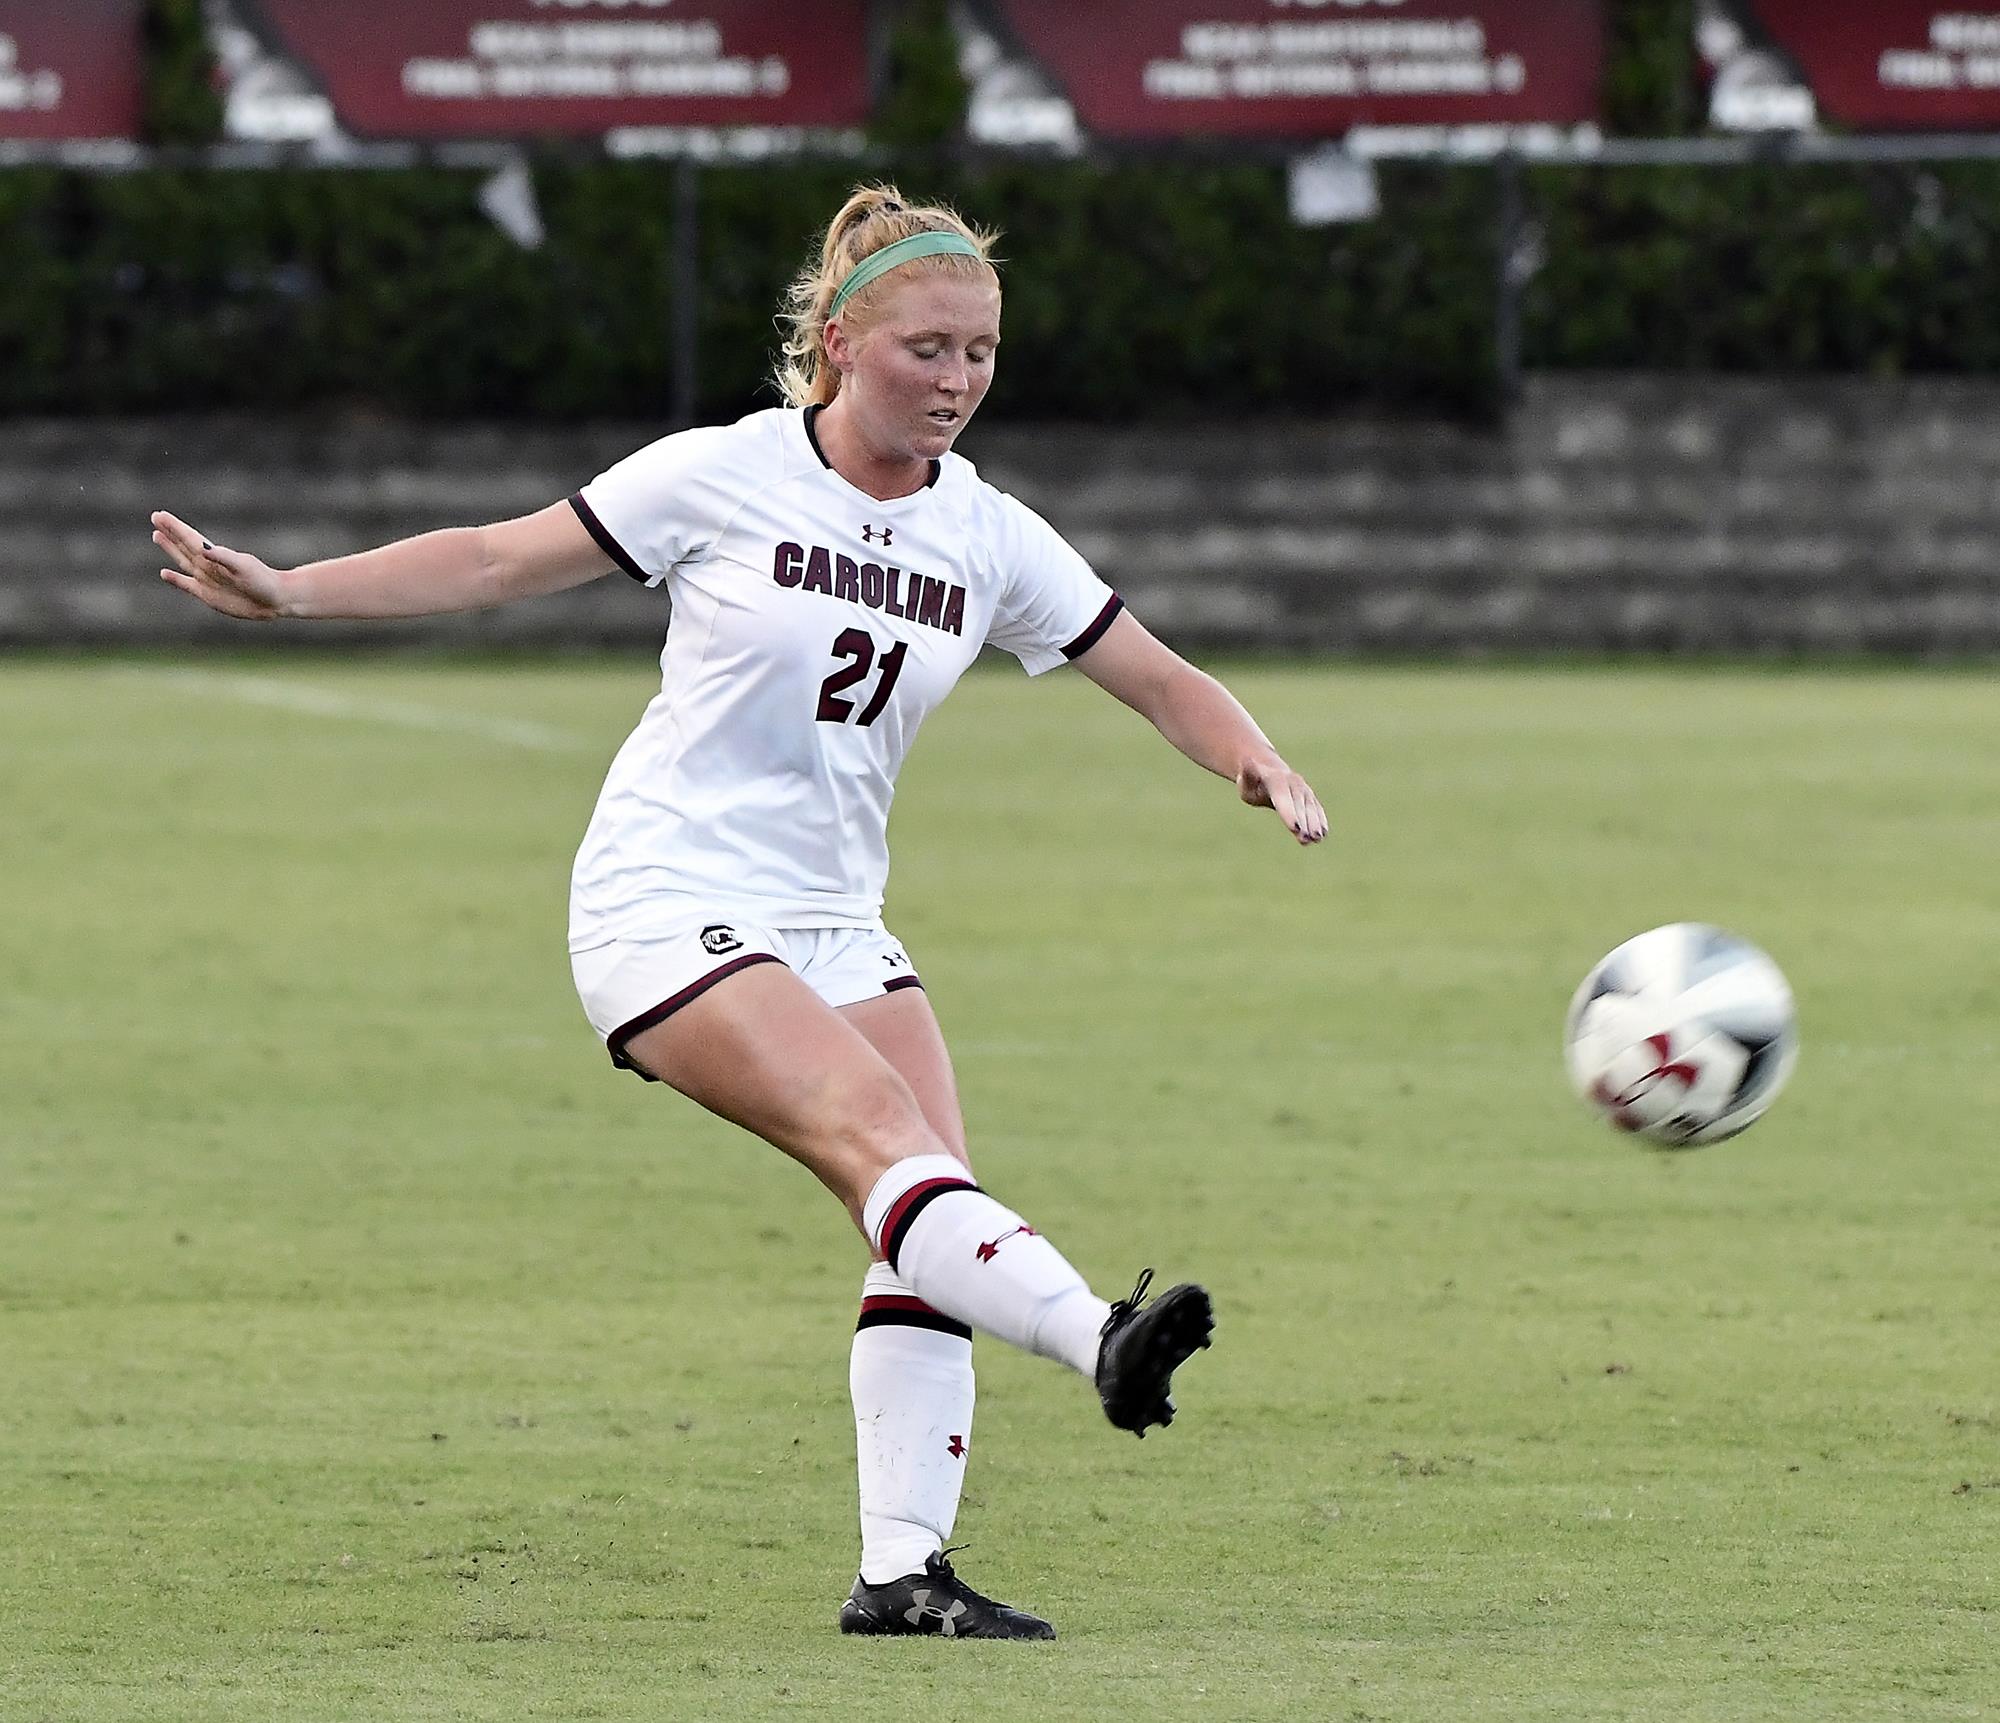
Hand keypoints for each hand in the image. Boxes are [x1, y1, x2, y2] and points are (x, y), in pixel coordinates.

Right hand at [152, 511, 288, 620]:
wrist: (274, 600)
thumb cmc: (262, 581)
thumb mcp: (244, 568)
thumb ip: (223, 558)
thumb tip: (202, 549)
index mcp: (215, 555)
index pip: (189, 538)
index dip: (174, 527)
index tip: (160, 515)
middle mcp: (208, 565)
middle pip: (183, 545)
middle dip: (169, 532)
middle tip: (156, 517)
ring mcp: (207, 579)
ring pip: (182, 560)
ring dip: (170, 549)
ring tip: (157, 536)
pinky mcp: (207, 594)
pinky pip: (186, 584)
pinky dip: (175, 579)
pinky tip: (164, 573)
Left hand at [1237, 754, 1327, 845]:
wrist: (1270, 773)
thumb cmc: (1254, 784)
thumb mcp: (1246, 781)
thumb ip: (1247, 776)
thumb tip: (1247, 761)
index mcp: (1276, 780)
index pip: (1284, 798)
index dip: (1290, 814)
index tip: (1295, 828)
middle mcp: (1294, 783)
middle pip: (1299, 805)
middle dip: (1304, 822)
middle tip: (1305, 839)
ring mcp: (1304, 790)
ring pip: (1311, 808)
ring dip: (1314, 824)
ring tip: (1316, 839)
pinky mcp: (1310, 797)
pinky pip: (1317, 809)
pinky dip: (1320, 821)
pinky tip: (1323, 835)